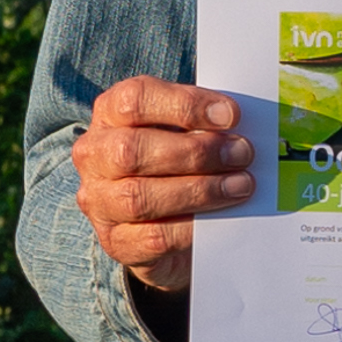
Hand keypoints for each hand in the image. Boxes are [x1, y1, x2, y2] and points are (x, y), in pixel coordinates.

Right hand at [72, 77, 254, 292]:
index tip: (232, 115)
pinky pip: (153, 237)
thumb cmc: (180, 154)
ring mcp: (99, 201)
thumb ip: (206, 120)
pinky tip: (221, 215)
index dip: (185, 106)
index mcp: (111, 113)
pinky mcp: (117, 241)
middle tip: (243, 153)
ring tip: (242, 185)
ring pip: (140, 197)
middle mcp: (95, 155)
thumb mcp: (188, 125)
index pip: (135, 100)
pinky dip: (193, 226)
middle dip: (196, 152)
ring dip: (200, 190)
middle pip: (131, 150)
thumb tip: (246, 124)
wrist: (164, 213)